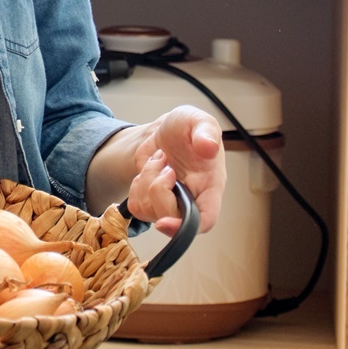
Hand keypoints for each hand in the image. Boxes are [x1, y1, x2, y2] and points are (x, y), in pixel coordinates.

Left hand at [127, 105, 225, 234]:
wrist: (166, 130)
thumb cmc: (187, 128)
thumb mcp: (199, 120)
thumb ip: (206, 131)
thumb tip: (209, 148)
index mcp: (211, 186)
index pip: (206, 220)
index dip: (186, 227)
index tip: (165, 222)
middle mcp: (193, 200)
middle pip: (172, 219)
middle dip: (159, 190)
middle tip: (166, 166)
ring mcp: (171, 204)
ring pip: (149, 210)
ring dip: (148, 180)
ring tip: (160, 161)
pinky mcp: (152, 201)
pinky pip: (137, 204)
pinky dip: (137, 184)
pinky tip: (150, 169)